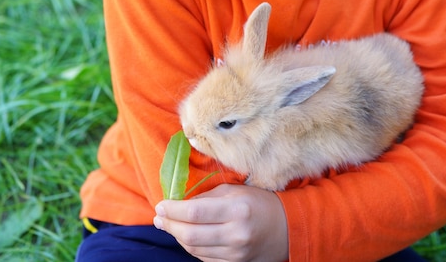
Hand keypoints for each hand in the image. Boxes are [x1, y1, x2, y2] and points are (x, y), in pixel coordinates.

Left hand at [154, 183, 288, 261]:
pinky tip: (185, 236)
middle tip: (158, 217)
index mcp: (237, 209)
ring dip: (177, 237)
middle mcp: (236, 234)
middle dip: (169, 225)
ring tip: (168, 225)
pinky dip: (191, 247)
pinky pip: (204, 258)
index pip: (195, 211)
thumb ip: (207, 197)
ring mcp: (236, 253)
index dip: (173, 209)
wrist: (287, 229)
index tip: (160, 205)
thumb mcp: (235, 191)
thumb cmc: (258, 203)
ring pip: (194, 249)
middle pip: (190, 234)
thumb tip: (178, 203)